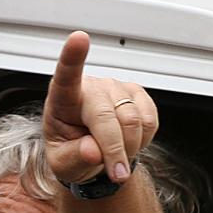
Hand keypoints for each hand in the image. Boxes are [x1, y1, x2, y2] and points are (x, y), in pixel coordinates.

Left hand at [43, 31, 157, 185]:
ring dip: (129, 148)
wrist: (92, 156)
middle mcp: (91, 88)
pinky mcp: (137, 94)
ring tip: (115, 157)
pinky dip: (143, 141)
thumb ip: (74, 158)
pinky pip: (150, 121)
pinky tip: (128, 143)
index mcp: (62, 99)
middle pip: (108, 117)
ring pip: (133, 122)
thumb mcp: (63, 165)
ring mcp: (116, 88)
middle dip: (115, 151)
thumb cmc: (71, 154)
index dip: (72, 57)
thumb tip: (92, 149)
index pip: (65, 76)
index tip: (78, 38)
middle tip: (116, 175)